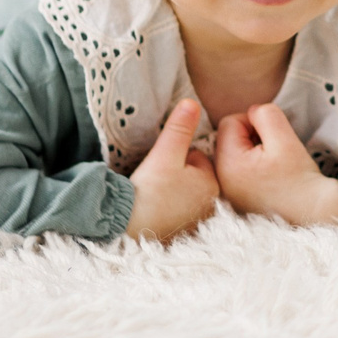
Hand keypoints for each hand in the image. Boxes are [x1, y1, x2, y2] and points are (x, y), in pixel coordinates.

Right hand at [123, 98, 221, 242]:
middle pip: (192, 176)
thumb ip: (180, 128)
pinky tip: (153, 210)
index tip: (161, 167)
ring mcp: (196, 222)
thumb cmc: (149, 191)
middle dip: (176, 174)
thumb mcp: (165, 153)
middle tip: (155, 181)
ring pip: (184, 193)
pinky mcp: (181, 235)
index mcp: (212, 184)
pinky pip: (176, 212)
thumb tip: (192, 102)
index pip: (197, 157)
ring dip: (171, 191)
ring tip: (153, 195)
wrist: (125, 229)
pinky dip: (166, 209)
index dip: (175, 156)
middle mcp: (210, 205)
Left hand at [213, 104, 337, 227]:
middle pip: (227, 138)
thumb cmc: (299, 177)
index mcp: (228, 164)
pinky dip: (249, 167)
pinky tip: (267, 176)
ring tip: (271, 164)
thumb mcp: (285, 137)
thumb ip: (266, 115)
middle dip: (250, 137)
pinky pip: (235, 171)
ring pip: (232, 153)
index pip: (229, 122)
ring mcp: (225, 193)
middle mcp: (219, 180)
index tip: (273, 136)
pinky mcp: (234, 200)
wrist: (312, 212)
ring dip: (250, 151)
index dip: (253, 121)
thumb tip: (252, 112)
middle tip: (273, 150)